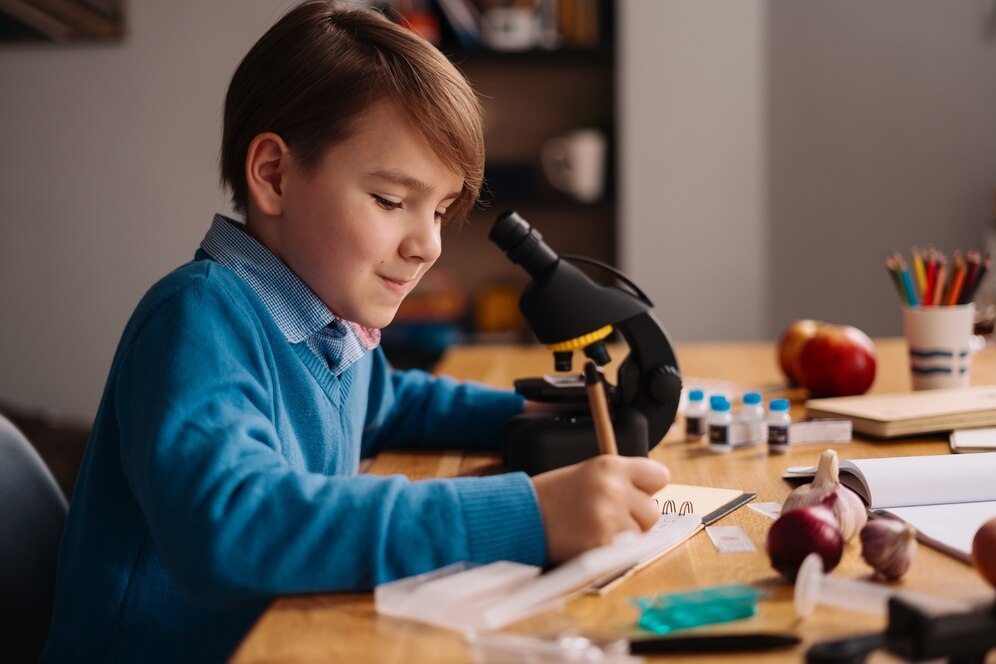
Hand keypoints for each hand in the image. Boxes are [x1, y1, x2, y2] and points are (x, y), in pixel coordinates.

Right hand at [531, 455, 668, 563]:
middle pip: (653, 511)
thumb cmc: (552, 496)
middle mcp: (613, 489)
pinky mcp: (602, 544)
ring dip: (623, 536)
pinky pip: (623, 553)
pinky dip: (609, 551)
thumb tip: (650, 497)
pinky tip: (588, 541)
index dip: (647, 488)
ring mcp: (609, 518)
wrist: (521, 516)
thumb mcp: (586, 474)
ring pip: (640, 535)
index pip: (659, 476)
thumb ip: (619, 481)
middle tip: (607, 517)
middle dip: (635, 518)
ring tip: (593, 528)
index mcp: (610, 465)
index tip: (638, 494)